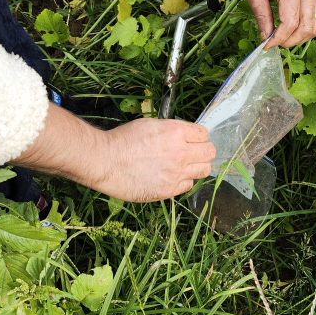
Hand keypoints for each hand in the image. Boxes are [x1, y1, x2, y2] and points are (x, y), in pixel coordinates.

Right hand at [90, 118, 215, 200]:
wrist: (105, 161)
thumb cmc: (122, 140)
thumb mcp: (150, 125)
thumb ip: (171, 131)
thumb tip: (182, 136)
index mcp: (176, 132)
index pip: (204, 134)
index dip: (199, 136)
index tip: (193, 139)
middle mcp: (181, 152)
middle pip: (210, 152)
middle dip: (203, 151)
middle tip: (194, 153)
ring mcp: (177, 172)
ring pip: (204, 170)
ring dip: (197, 166)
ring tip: (185, 166)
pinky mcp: (169, 189)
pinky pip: (189, 185)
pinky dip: (184, 181)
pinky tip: (173, 177)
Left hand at [244, 0, 315, 48]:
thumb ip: (261, 14)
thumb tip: (265, 37)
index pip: (290, 22)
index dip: (278, 38)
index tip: (266, 44)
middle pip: (305, 28)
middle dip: (289, 41)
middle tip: (274, 43)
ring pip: (314, 27)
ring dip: (299, 38)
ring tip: (283, 38)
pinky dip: (305, 30)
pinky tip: (292, 30)